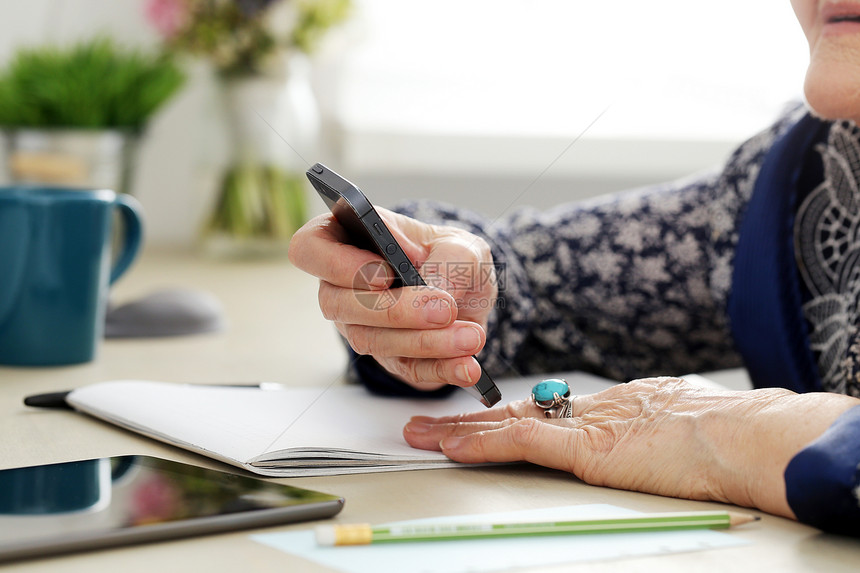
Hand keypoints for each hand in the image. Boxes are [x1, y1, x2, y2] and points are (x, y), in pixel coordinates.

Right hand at [288, 207, 497, 390]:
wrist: (470, 294)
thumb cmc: (450, 257)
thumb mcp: (461, 245)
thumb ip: (451, 260)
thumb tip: (437, 291)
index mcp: (345, 239)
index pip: (310, 249)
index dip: (339, 264)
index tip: (385, 273)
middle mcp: (341, 286)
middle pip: (339, 304)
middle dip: (395, 310)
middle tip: (444, 309)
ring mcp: (358, 326)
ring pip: (370, 340)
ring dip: (424, 342)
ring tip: (470, 337)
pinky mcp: (386, 358)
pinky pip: (403, 369)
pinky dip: (440, 369)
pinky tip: (467, 366)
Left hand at [403, 377, 859, 516]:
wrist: (739, 437)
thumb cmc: (723, 437)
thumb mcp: (677, 426)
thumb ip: (648, 431)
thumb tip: (649, 437)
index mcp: (614, 408)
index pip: (547, 412)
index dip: (508, 416)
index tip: (480, 417)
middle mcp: (590, 411)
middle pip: (517, 414)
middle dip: (469, 420)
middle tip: (429, 420)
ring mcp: (584, 427)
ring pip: (508, 426)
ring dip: (461, 432)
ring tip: (422, 433)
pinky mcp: (583, 446)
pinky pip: (521, 444)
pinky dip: (483, 444)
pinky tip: (453, 445)